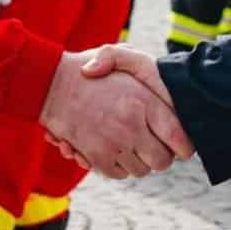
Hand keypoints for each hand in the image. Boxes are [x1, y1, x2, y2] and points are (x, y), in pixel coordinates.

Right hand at [40, 47, 192, 177]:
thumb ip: (144, 69)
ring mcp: (113, 144)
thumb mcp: (118, 55)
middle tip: (153, 145)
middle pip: (162, 161)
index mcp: (144, 102)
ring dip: (138, 161)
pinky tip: (113, 149)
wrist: (46, 84)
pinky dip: (118, 167)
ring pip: (141, 170)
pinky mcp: (95, 158)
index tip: (179, 143)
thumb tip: (161, 95)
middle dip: (160, 156)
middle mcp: (132, 126)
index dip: (183, 145)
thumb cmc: (85, 70)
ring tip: (130, 143)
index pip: (180, 138)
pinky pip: (118, 174)